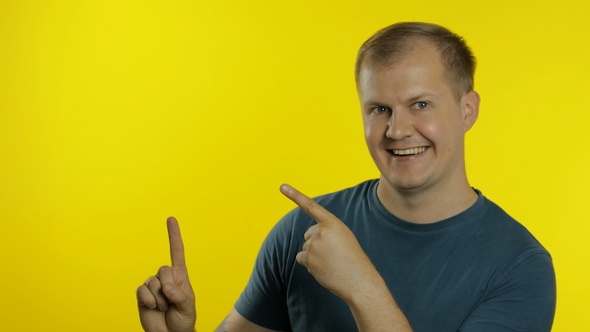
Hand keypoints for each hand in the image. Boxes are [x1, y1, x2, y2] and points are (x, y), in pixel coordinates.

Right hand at [137, 217, 195, 331]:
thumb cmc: (183, 319)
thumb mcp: (188, 307)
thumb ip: (180, 295)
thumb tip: (166, 286)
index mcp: (180, 276)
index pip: (177, 252)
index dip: (174, 235)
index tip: (171, 218)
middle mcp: (165, 277)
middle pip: (164, 269)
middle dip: (169, 287)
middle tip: (171, 302)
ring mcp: (152, 285)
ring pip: (153, 282)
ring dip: (159, 299)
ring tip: (163, 308)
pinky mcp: (142, 294)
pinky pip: (142, 291)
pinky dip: (149, 301)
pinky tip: (153, 308)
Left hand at [280, 184, 382, 302]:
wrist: (359, 281)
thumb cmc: (353, 260)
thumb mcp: (344, 238)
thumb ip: (327, 233)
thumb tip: (308, 244)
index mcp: (333, 223)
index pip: (311, 207)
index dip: (295, 195)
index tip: (282, 186)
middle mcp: (321, 231)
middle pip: (309, 234)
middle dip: (316, 243)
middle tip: (333, 254)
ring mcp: (313, 244)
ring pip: (306, 248)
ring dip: (314, 256)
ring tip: (331, 263)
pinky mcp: (307, 258)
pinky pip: (301, 258)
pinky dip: (309, 264)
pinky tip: (322, 268)